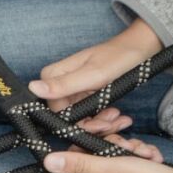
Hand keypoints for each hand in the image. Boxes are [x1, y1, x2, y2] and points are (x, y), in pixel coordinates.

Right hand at [29, 19, 163, 111]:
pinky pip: (89, 113)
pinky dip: (103, 118)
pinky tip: (117, 116)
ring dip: (100, 123)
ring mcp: (72, 90)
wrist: (139, 48)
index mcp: (54, 76)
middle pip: (68, 116)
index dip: (77, 122)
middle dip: (92, 124)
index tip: (99, 124)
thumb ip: (63, 84)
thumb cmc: (118, 57)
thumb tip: (32, 88)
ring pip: (80, 117)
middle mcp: (59, 84)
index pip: (56, 111)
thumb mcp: (92, 74)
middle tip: (113, 122)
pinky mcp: (84, 94)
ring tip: (119, 118)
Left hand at [43, 139, 172, 172]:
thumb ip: (83, 163)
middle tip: (133, 141)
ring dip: (130, 149)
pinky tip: (153, 159)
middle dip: (114, 142)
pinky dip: (139, 159)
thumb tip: (48, 161)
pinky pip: (126, 166)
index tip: (110, 125)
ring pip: (112, 157)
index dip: (91, 135)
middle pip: (92, 154)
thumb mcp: (120, 170)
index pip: (74, 154)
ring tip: (147, 155)